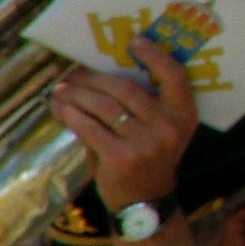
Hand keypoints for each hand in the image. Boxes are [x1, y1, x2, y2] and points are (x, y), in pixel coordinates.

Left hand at [49, 36, 199, 211]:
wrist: (145, 204)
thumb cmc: (148, 160)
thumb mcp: (159, 132)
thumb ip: (140, 107)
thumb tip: (101, 74)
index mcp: (184, 116)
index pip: (174, 77)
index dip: (155, 56)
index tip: (135, 42)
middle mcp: (168, 127)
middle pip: (126, 88)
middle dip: (94, 79)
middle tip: (74, 75)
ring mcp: (146, 143)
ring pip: (104, 106)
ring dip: (77, 95)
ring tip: (61, 90)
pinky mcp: (121, 157)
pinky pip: (90, 127)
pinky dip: (71, 115)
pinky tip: (60, 109)